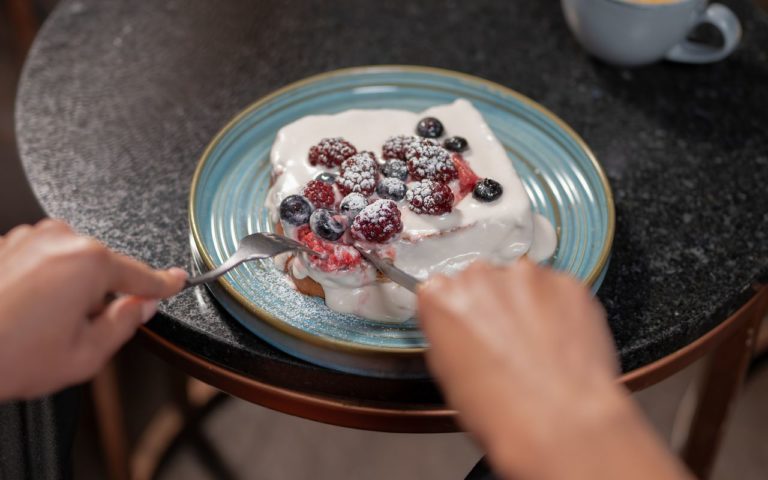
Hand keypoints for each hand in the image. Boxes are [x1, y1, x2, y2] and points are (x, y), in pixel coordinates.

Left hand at [0, 220, 186, 400]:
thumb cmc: (6, 354)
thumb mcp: (85, 355)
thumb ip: (125, 324)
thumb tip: (139, 308)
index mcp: (88, 262)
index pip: (141, 274)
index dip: (164, 283)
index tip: (176, 281)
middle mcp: (60, 240)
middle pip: (105, 269)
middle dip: (100, 298)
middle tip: (75, 333)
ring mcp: (30, 238)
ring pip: (74, 265)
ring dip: (71, 292)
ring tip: (42, 327)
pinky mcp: (8, 243)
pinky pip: (46, 262)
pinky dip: (45, 286)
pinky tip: (25, 315)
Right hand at [418, 259, 688, 479]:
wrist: (561, 424)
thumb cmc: (498, 412)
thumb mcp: (447, 376)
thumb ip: (447, 336)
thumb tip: (459, 329)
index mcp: (441, 297)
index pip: (439, 290)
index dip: (455, 314)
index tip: (466, 331)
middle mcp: (480, 275)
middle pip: (481, 280)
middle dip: (490, 303)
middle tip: (505, 341)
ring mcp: (527, 276)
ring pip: (522, 283)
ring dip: (526, 304)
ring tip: (538, 345)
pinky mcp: (568, 283)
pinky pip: (558, 291)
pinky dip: (559, 310)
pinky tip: (562, 342)